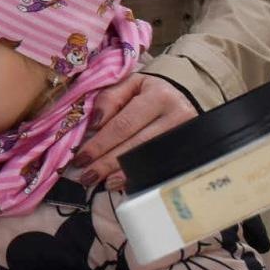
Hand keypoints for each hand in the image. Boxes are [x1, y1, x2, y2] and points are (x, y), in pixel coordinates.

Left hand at [72, 72, 196, 190]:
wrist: (180, 101)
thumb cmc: (148, 93)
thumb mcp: (129, 85)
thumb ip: (109, 99)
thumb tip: (95, 124)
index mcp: (159, 96)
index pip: (124, 125)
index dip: (101, 143)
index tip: (81, 157)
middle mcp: (178, 117)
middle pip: (136, 146)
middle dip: (107, 163)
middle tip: (86, 176)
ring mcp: (186, 138)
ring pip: (148, 161)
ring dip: (121, 174)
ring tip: (101, 182)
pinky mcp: (188, 154)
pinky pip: (160, 170)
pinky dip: (137, 178)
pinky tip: (121, 183)